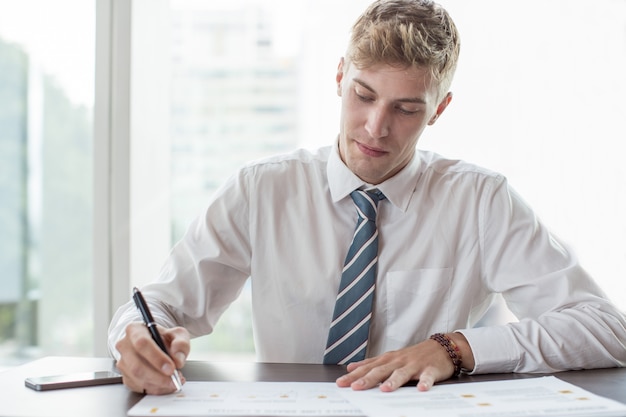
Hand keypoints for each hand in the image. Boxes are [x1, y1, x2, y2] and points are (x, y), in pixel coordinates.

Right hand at [115, 322, 189, 394]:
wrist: (158, 345)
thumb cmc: (165, 338)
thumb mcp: (178, 335)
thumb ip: (181, 344)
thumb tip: (178, 359)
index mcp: (135, 330)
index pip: (142, 343)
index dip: (156, 357)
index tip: (171, 367)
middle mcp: (124, 346)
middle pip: (137, 365)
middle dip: (158, 376)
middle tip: (174, 379)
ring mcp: (123, 362)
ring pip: (137, 378)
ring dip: (158, 384)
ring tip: (174, 381)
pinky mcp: (126, 377)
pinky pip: (139, 387)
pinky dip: (155, 389)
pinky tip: (166, 384)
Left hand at [335, 332, 473, 391]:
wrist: (442, 347)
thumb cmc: (414, 355)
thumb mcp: (391, 358)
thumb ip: (372, 364)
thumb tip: (351, 368)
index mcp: (388, 360)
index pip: (368, 368)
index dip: (354, 376)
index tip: (340, 383)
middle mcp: (399, 361)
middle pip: (381, 371)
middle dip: (367, 379)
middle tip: (355, 387)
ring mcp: (414, 365)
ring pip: (402, 373)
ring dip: (393, 381)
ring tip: (384, 389)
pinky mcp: (430, 369)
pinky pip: (427, 376)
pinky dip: (425, 382)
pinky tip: (422, 389)